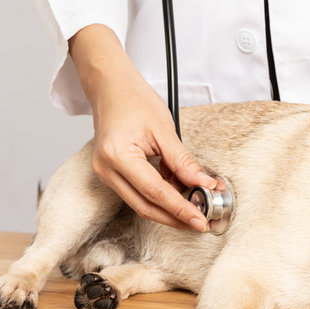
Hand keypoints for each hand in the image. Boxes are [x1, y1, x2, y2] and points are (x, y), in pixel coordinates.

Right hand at [70, 24, 215, 230]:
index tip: (200, 220)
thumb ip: (183, 162)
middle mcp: (106, 170)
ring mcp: (105, 174)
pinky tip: (179, 192)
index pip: (155, 192)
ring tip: (195, 206)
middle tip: (201, 223)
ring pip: (141, 204)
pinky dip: (159, 196)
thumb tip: (204, 185)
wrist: (110, 86)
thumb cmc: (134, 100)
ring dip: (169, 208)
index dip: (180, 209)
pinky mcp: (111, 174)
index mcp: (118, 156)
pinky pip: (137, 193)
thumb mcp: (164, 129)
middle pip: (145, 206)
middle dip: (175, 217)